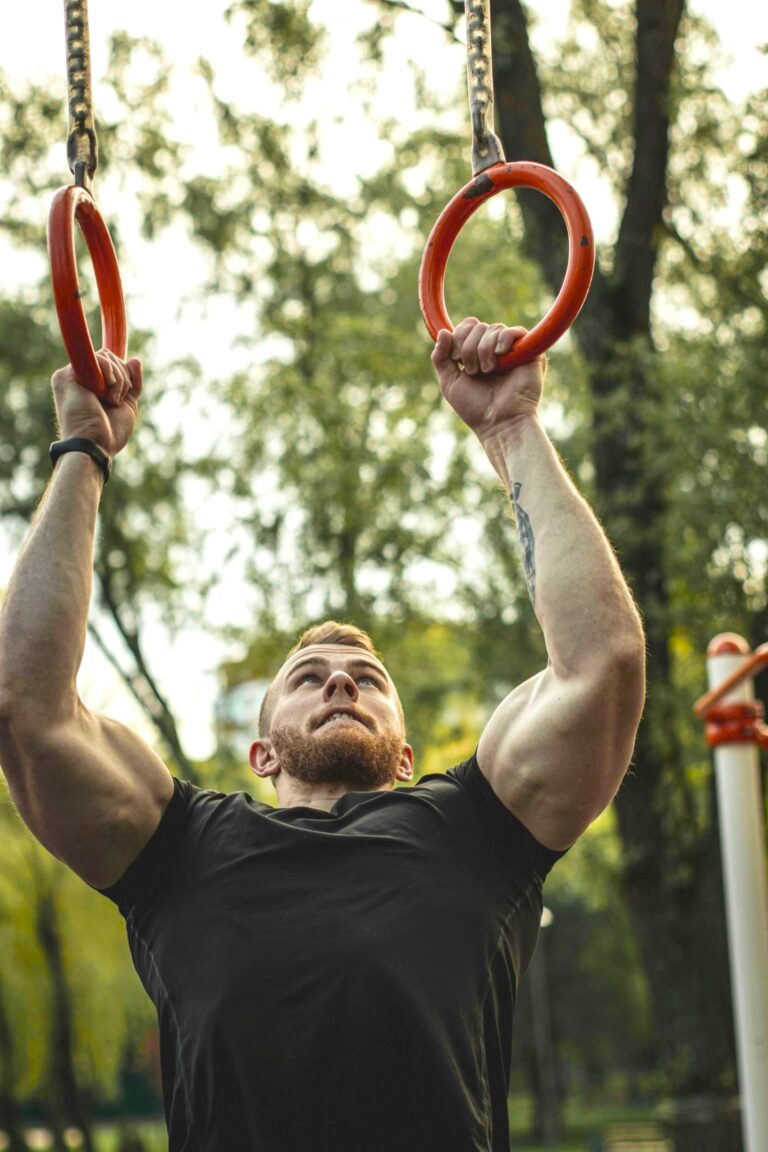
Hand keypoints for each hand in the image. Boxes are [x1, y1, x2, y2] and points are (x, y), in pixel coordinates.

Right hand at [51, 351, 141, 457]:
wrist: (95, 445)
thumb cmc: (110, 432)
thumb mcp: (128, 404)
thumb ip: (131, 382)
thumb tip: (135, 360)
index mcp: (91, 384)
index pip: (111, 363)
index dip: (123, 373)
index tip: (128, 389)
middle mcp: (79, 377)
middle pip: (109, 357)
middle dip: (123, 378)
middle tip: (116, 401)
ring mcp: (70, 375)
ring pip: (105, 356)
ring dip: (119, 380)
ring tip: (111, 401)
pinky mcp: (66, 375)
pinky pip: (97, 358)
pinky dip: (110, 374)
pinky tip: (106, 394)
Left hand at [431, 319, 545, 443]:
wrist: (499, 423)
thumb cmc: (475, 408)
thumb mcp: (449, 382)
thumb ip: (440, 358)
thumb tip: (442, 331)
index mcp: (476, 352)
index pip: (466, 326)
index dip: (458, 336)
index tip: (457, 359)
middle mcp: (494, 348)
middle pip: (477, 326)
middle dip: (469, 348)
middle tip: (473, 371)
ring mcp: (512, 349)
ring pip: (494, 328)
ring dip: (484, 350)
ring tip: (488, 371)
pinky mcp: (530, 352)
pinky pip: (516, 331)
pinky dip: (504, 340)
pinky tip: (500, 355)